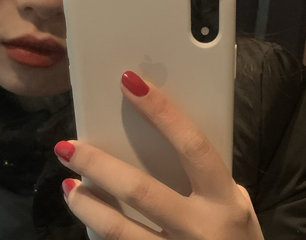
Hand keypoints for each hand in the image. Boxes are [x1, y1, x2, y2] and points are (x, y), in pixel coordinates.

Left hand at [54, 71, 263, 239]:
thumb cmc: (238, 237)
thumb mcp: (235, 204)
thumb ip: (206, 176)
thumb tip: (166, 134)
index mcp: (223, 198)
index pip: (192, 145)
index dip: (161, 112)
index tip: (129, 82)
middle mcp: (200, 226)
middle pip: (142, 191)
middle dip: (100, 165)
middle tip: (68, 146)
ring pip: (120, 230)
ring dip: (88, 205)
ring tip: (68, 186)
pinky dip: (97, 229)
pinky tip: (86, 213)